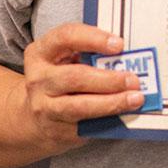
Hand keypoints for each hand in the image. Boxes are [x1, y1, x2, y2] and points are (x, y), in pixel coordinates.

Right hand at [16, 22, 146, 154]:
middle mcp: (38, 79)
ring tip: (134, 99)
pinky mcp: (55, 130)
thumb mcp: (65, 60)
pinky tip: (123, 114)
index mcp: (40, 52)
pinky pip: (85, 126)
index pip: (66, 37)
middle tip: (133, 80)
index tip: (119, 44)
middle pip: (75, 76)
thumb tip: (128, 55)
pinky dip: (107, 119)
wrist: (33, 118)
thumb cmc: (59, 80)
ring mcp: (44, 107)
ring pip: (79, 106)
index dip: (94, 39)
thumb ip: (88, 54)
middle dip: (108, 79)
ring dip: (111, 102)